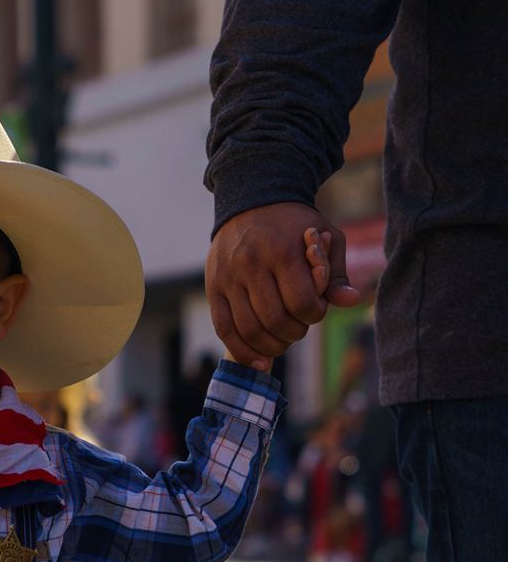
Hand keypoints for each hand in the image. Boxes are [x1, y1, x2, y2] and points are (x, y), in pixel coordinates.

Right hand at [206, 202, 359, 369]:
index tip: (316, 310)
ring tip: (282, 343)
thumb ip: (335, 273)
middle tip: (299, 328)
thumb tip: (350, 302)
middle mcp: (251, 264)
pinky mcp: (213, 287)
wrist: (251, 199)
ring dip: (271, 346)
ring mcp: (228, 277)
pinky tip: (259, 362)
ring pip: (250, 329)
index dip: (314, 315)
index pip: (301, 303)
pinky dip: (243, 351)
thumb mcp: (325, 237)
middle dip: (294, 333)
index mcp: (282, 251)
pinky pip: (225, 329)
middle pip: (275, 320)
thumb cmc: (295, 223)